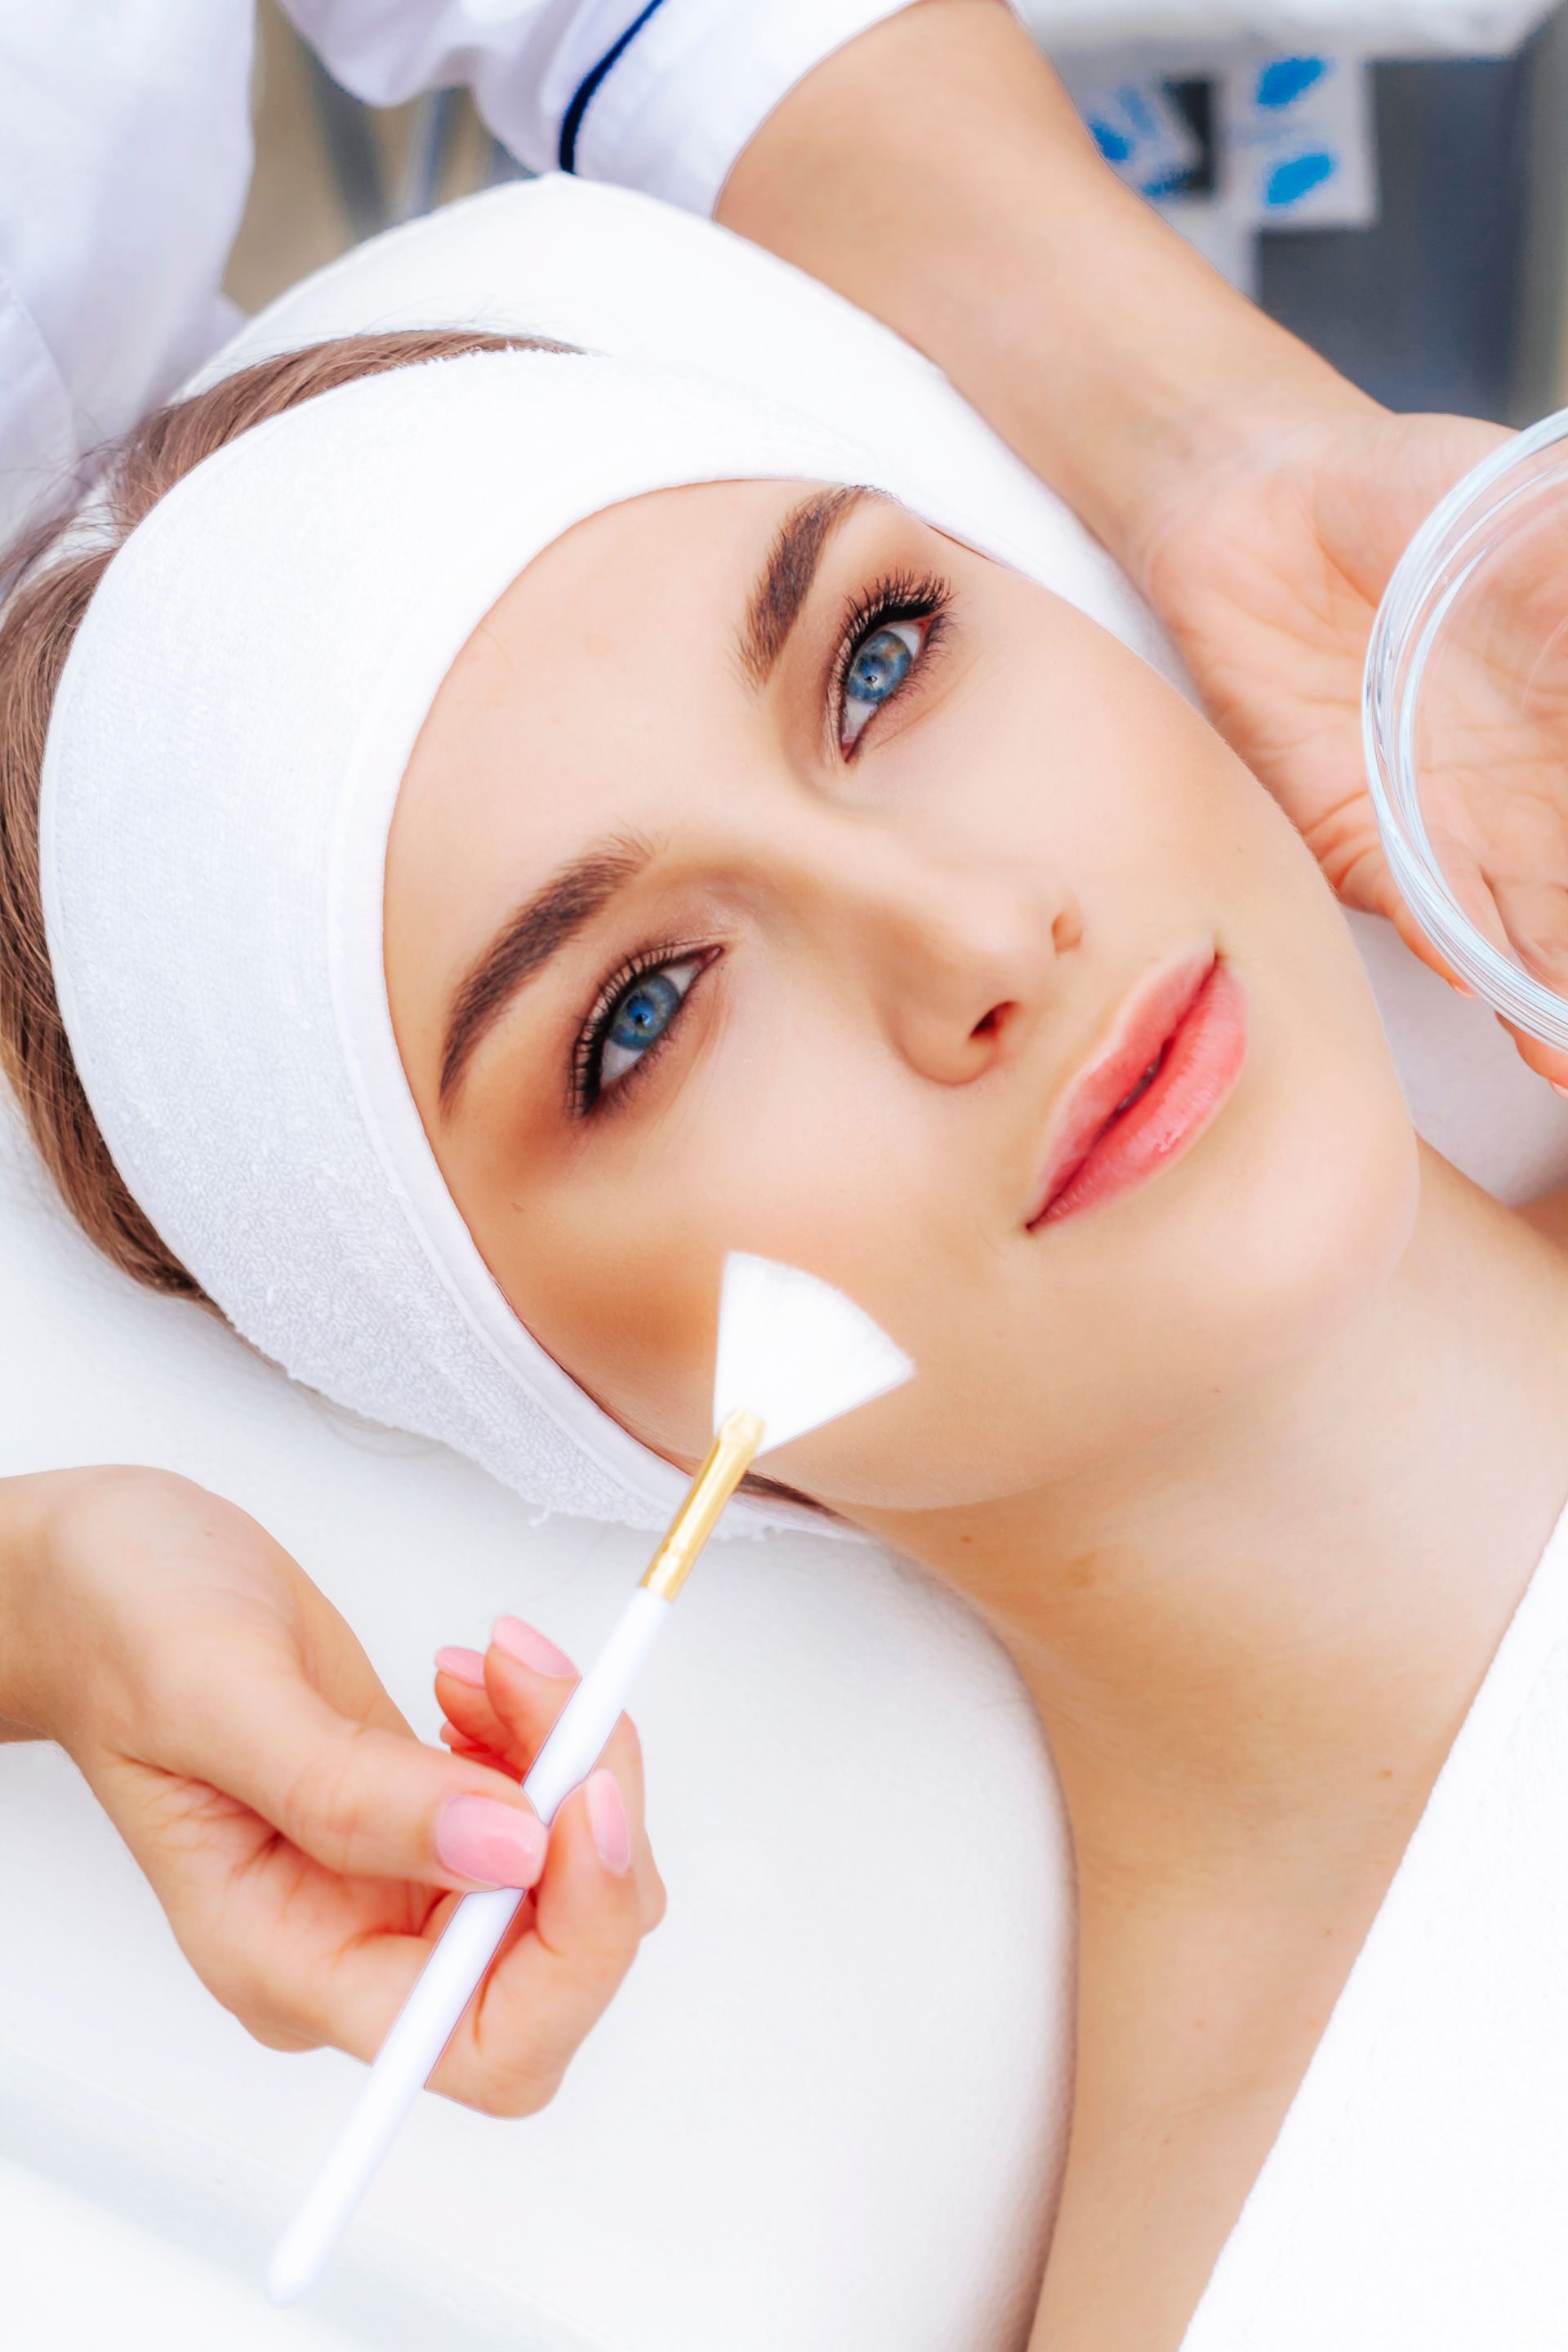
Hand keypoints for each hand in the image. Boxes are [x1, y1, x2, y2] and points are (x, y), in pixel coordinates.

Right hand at [14, 1467, 663, 2116]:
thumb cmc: (115, 1635)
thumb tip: (509, 1851)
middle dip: (588, 1822)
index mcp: (294, 1964)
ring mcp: (397, 1880)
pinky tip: (478, 1682)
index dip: (571, 1942)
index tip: (582, 1805)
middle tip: (561, 1696)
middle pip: (555, 1959)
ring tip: (502, 1664)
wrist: (94, 1581)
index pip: (482, 2043)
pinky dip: (545, 1737)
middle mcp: (356, 1943)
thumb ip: (355, 1793)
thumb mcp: (218, 1695)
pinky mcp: (424, 1816)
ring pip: (566, 1872)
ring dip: (572, 1761)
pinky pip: (541, 1810)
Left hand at [1130, 403, 1567, 1086]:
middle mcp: (1539, 784)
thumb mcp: (1502, 500)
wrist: (1247, 514)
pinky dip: (1469, 958)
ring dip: (1557, 996)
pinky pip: (1432, 920)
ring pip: (1537, 933)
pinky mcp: (1366, 846)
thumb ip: (1554, 562)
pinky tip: (1502, 996)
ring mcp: (1458, 825)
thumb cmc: (1399, 489)